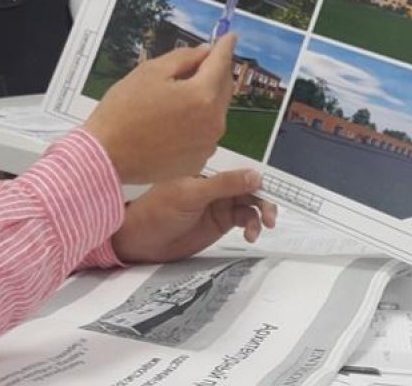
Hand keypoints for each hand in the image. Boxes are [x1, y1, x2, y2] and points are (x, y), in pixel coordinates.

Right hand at [85, 34, 236, 183]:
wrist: (107, 155)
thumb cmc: (122, 114)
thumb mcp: (150, 72)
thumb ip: (184, 58)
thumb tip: (204, 53)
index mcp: (202, 97)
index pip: (221, 63)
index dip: (225, 47)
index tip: (229, 39)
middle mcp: (212, 123)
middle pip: (223, 88)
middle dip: (214, 73)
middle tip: (197, 64)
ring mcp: (206, 145)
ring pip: (214, 112)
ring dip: (203, 99)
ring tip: (172, 100)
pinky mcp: (197, 161)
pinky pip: (204, 133)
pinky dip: (196, 123)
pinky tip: (172, 122)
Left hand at [110, 169, 277, 263]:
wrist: (141, 240)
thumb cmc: (156, 211)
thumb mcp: (190, 195)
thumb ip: (223, 185)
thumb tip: (254, 176)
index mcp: (208, 172)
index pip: (240, 173)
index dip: (258, 182)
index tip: (269, 193)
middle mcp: (216, 186)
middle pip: (250, 189)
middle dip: (264, 201)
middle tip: (270, 216)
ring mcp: (218, 205)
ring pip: (250, 206)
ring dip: (259, 215)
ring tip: (258, 229)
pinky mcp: (219, 223)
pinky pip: (243, 220)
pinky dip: (251, 226)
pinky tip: (249, 234)